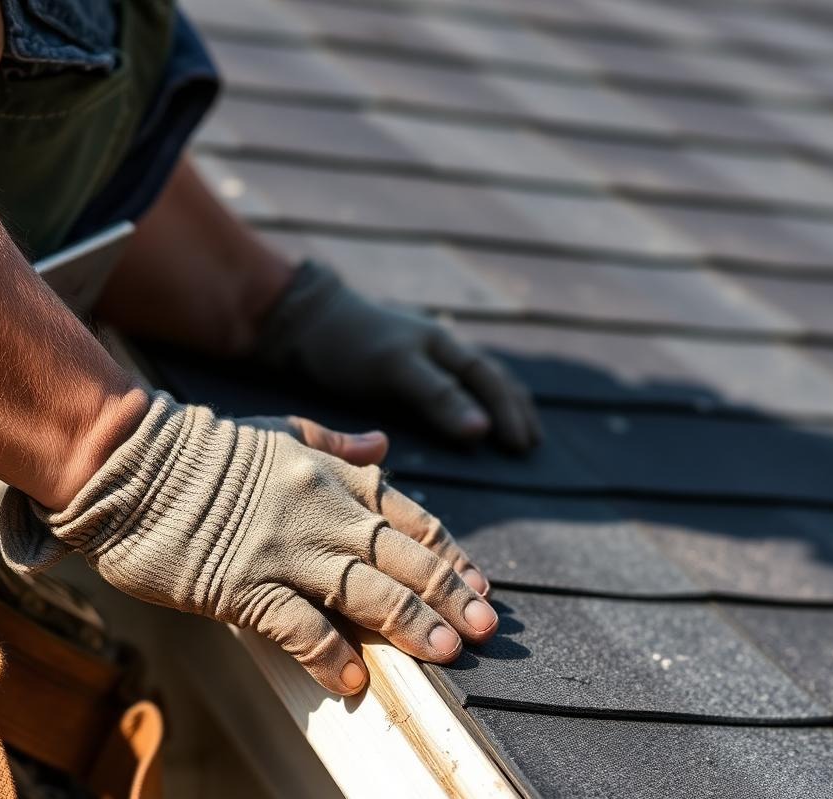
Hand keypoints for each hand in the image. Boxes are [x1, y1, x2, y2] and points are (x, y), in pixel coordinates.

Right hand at [0, 396, 497, 694]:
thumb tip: (385, 445)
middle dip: (450, 595)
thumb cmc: (200, 448)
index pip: (410, 519)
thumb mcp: (280, 429)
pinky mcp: (241, 585)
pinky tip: (355, 682)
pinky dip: (328, 655)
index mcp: (333, 476)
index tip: (481, 585)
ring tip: (448, 652)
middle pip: (402, 558)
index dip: (451, 555)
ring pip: (366, 591)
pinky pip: (297, 625)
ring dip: (411, 625)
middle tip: (488, 629)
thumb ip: (337, 445)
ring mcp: (283, 549)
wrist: (125, 460)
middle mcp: (320, 511)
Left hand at [253, 261, 541, 452]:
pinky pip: (448, 383)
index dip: (510, 413)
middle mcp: (437, 346)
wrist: (300, 320)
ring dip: (497, 403)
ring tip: (514, 428)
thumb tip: (483, 430)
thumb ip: (437, 397)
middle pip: (489, 377)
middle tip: (532, 442)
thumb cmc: (347, 345)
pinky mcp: (398, 364)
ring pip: (472, 379)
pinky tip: (465, 412)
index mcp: (442, 344)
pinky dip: (469, 400)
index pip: (490, 381)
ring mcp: (419, 352)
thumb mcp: (394, 369)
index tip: (524, 446)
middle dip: (514, 408)